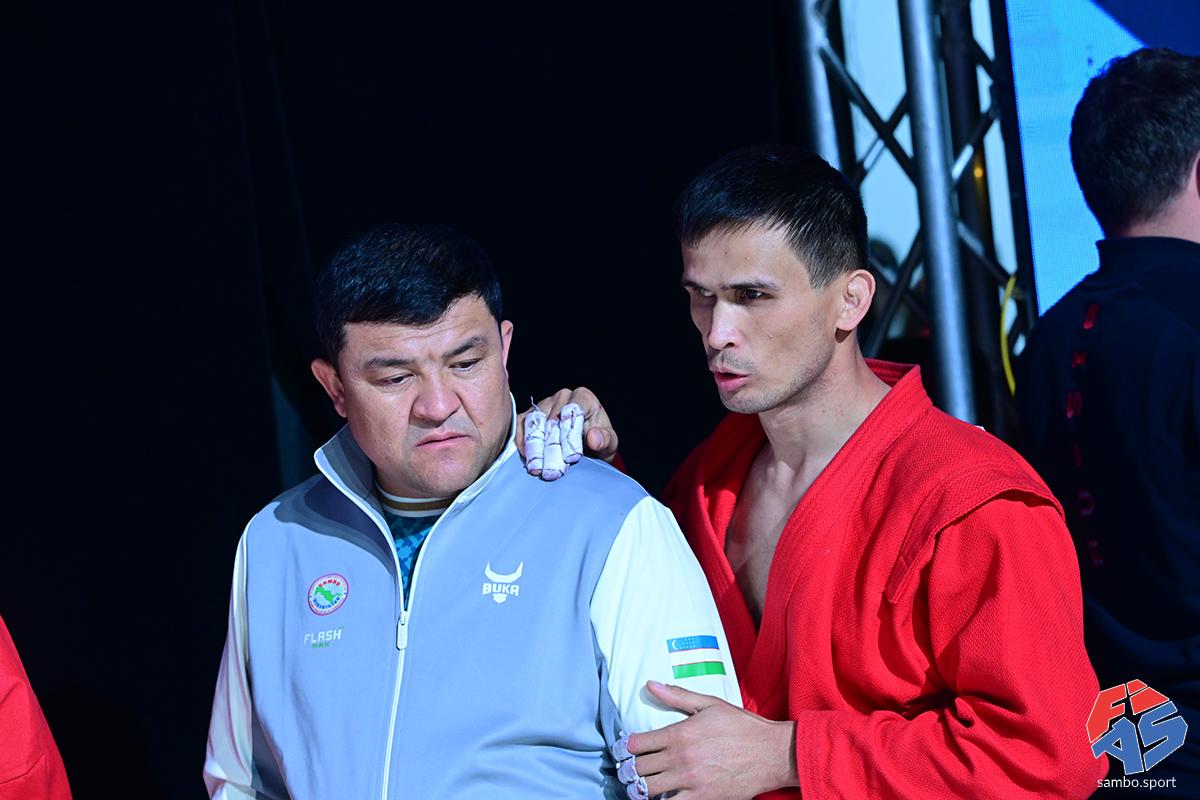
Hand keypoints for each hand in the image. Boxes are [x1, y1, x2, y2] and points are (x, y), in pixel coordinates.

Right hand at [515, 387, 618, 463]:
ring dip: (535, 447)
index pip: (573, 411)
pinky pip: (520, 424)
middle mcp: (562, 397)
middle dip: (552, 447)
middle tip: (553, 470)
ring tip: (538, 468)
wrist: (584, 450)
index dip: (571, 435)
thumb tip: (593, 437)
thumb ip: (605, 440)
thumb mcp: (608, 445)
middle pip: (552, 419)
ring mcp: (543, 405)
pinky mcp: (529, 415)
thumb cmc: (598, 444)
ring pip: (535, 422)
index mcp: (583, 397)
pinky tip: (527, 459)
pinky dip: (522, 442)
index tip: (571, 457)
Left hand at [624, 681, 797, 798]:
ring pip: (648, 790)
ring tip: (638, 787)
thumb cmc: (743, 727)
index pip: (638, 744)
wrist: (772, 753)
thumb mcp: (709, 704)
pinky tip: (661, 798)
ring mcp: (691, 781)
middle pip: (639, 769)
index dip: (624, 749)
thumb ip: (677, 696)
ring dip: (639, 789)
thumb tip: (651, 685)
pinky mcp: (703, 798)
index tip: (622, 751)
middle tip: (626, 771)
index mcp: (680, 733)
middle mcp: (681, 758)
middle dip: (628, 770)